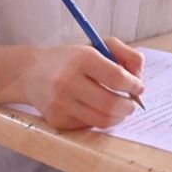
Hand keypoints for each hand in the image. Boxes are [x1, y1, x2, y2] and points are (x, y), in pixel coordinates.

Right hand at [21, 37, 145, 130]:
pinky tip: (96, 109)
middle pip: (111, 103)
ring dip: (118, 116)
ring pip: (102, 120)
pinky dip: (99, 119)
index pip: (116, 77)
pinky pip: (89, 125)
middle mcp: (68, 81)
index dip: (133, 85)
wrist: (31, 74)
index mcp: (81, 59)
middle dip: (129, 106)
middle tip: (132, 103)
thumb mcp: (97, 47)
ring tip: (119, 108)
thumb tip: (139, 78)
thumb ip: (125, 55)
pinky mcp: (57, 119)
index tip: (138, 87)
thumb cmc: (71, 59)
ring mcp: (61, 103)